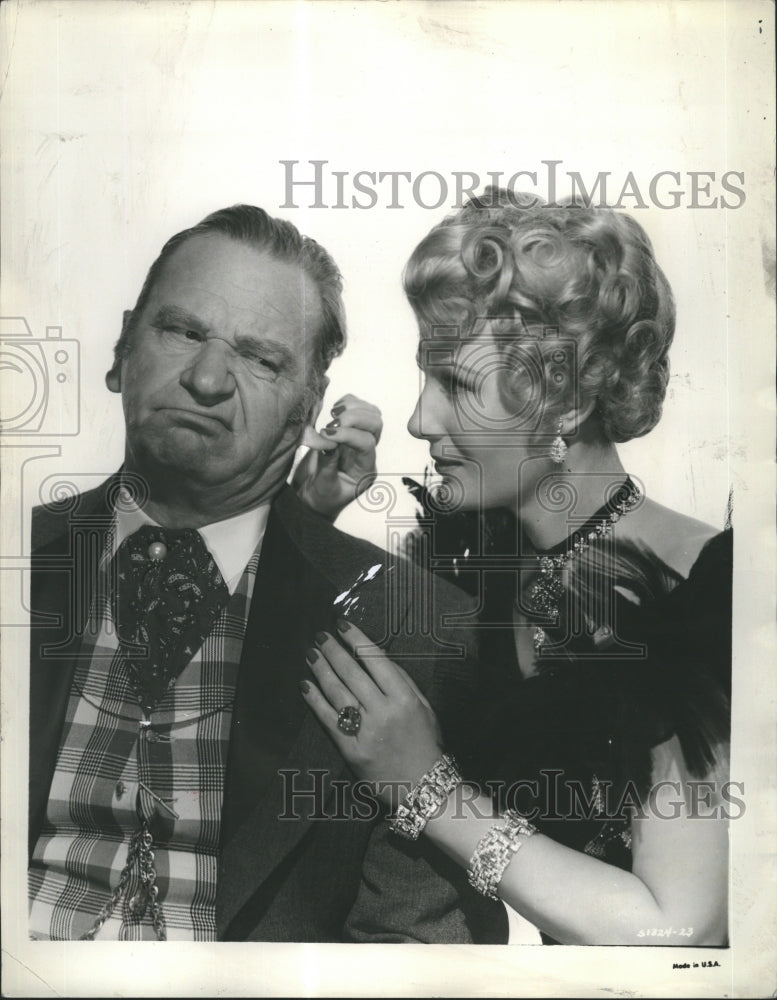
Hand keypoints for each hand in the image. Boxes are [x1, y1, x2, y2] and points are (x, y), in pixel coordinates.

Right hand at [292, 394, 381, 520]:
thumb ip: (328, 463)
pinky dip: (346, 403)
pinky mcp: (348, 431)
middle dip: (355, 418)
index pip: (367, 443)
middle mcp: (366, 453)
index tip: (326, 434)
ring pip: (371, 413)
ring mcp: (359, 440)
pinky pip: (357, 408)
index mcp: (365, 470)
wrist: (312, 500)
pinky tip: (332, 411)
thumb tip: (328, 440)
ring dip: (353, 408)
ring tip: (332, 416)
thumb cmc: (320, 498)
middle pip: (376, 425)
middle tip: (332, 422)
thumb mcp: (324, 486)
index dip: (348, 434)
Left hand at [300, 620, 443, 803]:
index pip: (375, 660)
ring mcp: (366, 731)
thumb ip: (403, 682)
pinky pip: (329, 720)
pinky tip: (306, 686)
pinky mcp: (351, 749)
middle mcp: (384, 711)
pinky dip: (315, 701)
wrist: (424, 787)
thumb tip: (378, 657)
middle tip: (320, 635)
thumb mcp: (424, 707)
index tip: (342, 625)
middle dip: (333, 650)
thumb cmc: (426, 744)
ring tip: (311, 654)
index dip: (356, 640)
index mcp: (404, 697)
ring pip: (337, 692)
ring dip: (321, 670)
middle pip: (352, 673)